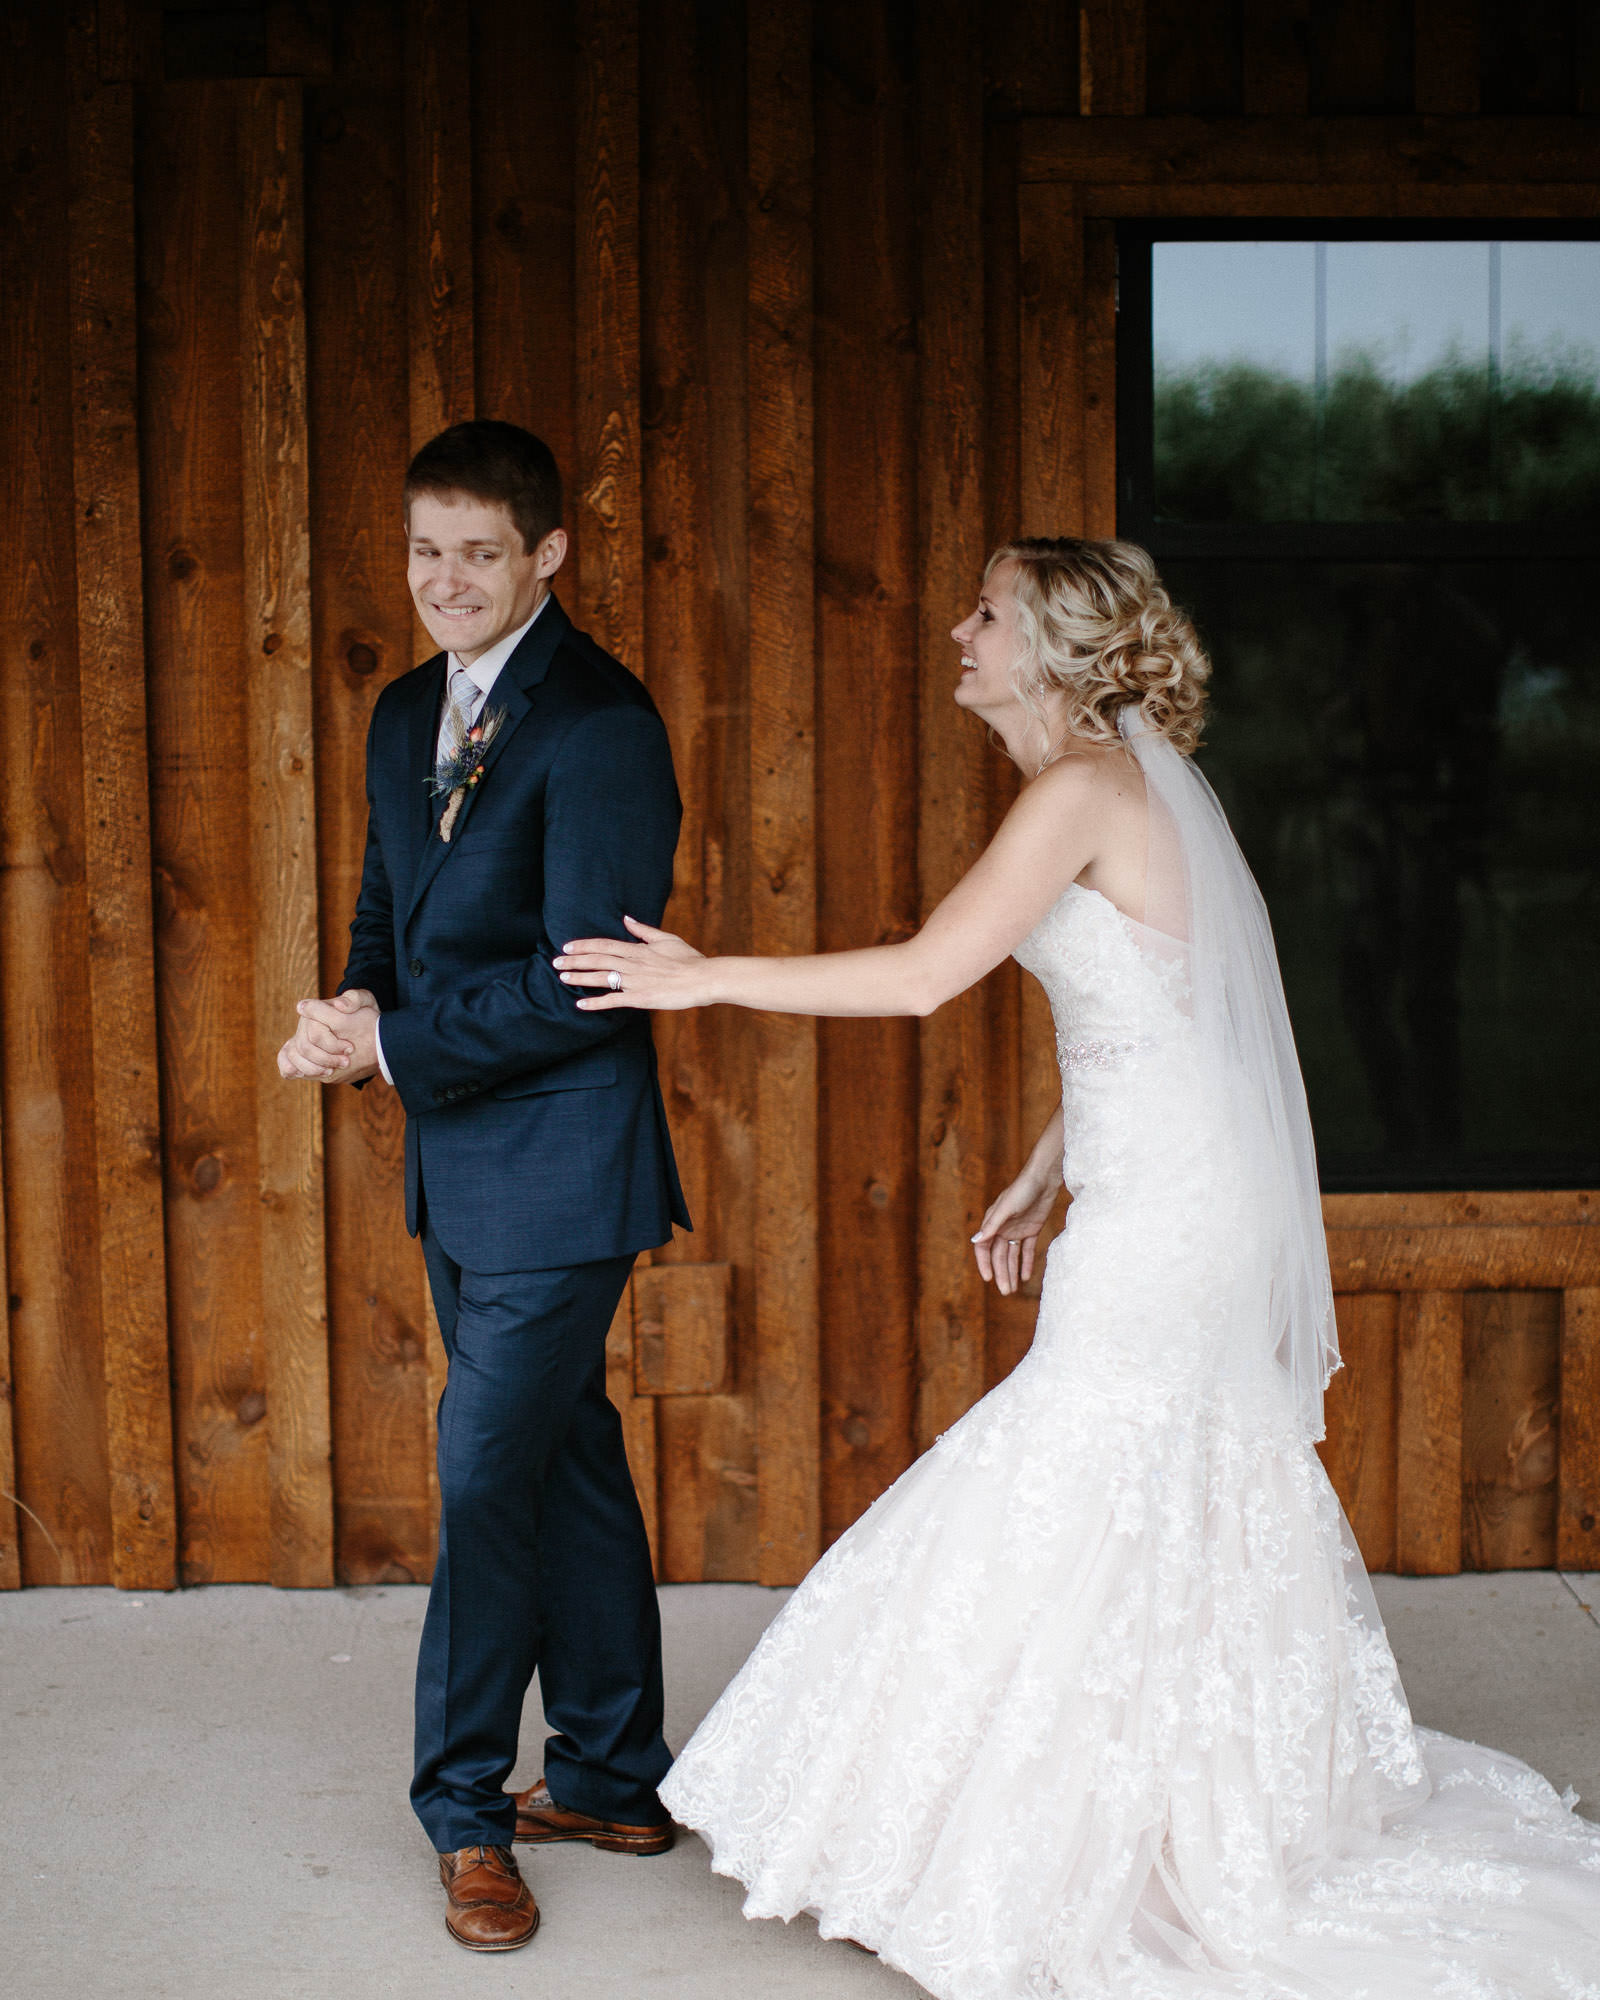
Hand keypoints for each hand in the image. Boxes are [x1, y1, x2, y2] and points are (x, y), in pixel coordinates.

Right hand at [297, 991, 380, 1082]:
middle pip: (305, 1047)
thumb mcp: (364, 1001)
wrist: (364, 1033)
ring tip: (330, 1072)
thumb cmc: (362, 1015)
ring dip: (311, 1068)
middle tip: (346, 1062)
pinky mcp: (298, 1053)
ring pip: (293, 1055)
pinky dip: (290, 1069)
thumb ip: (355, 999)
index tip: (350, 1049)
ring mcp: (299, 1038)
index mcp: (316, 1010)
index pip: (316, 1034)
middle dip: (326, 1059)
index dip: (333, 1045)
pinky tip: (301, 1075)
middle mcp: (304, 1024)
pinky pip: (284, 1061)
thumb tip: (340, 1005)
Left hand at [553, 916, 709, 1011]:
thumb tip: (626, 918)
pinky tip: (581, 1004)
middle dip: (574, 961)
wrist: (703, 979)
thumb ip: (643, 930)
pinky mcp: (640, 999)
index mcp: (637, 949)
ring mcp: (635, 982)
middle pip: (597, 959)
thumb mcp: (666, 939)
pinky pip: (613, 1001)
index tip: (567, 947)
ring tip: (562, 978)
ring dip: (580, 977)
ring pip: (601, 977)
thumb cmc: (688, 959)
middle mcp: (632, 964)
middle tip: (555, 963)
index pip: (604, 944)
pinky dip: (595, 1003)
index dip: (583, 945)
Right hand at [970, 1165, 1058, 1295]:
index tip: (989, 1279)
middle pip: (999, 1255)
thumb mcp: (1006, 1207)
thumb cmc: (1022, 1189)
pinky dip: (1026, 1263)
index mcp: (993, 1222)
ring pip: (1012, 1255)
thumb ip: (992, 1225)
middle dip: (1001, 1273)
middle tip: (1005, 1292)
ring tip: (1013, 1289)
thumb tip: (975, 1241)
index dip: (985, 1263)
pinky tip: (1026, 1277)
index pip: (984, 1247)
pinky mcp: (1032, 1229)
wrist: (1044, 1178)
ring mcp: (1017, 1229)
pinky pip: (1027, 1250)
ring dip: (1012, 1271)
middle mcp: (1003, 1228)